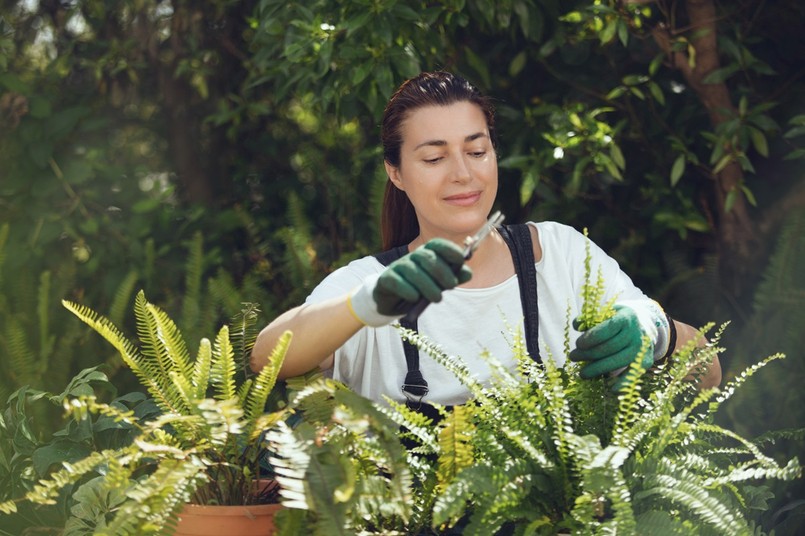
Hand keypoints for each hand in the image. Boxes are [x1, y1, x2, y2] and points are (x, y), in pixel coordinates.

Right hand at [348, 238, 471, 325]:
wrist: (394, 301)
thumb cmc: (420, 288)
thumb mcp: (439, 284)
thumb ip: (454, 277)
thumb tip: (467, 272)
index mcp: (426, 254)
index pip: (437, 244)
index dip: (450, 250)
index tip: (461, 260)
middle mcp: (412, 257)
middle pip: (426, 256)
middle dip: (441, 271)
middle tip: (451, 286)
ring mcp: (397, 267)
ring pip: (413, 271)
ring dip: (427, 285)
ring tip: (437, 298)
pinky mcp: (386, 279)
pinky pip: (396, 281)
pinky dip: (407, 289)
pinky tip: (415, 298)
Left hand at [569, 305, 653, 390]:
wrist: (641, 327)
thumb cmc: (615, 321)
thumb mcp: (604, 314)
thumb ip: (589, 319)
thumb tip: (577, 325)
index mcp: (626, 317)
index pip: (607, 328)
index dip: (591, 337)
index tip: (578, 344)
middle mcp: (637, 333)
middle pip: (610, 346)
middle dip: (589, 354)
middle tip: (573, 357)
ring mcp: (642, 348)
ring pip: (619, 361)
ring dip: (598, 369)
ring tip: (582, 373)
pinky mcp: (645, 361)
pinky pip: (634, 373)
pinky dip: (624, 382)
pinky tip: (611, 389)